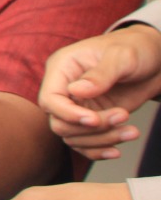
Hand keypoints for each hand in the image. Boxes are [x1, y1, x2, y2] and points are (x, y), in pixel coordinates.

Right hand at [40, 25, 160, 159]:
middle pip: (59, 122)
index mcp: (62, 67)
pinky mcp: (91, 118)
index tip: (95, 119)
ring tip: (131, 131)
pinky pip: (84, 143)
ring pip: (73, 137)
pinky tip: (117, 149)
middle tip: (122, 116)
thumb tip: (76, 91)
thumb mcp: (122, 56)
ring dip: (102, 140)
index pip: (50, 99)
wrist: (154, 60)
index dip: (68, 114)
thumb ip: (100, 74)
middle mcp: (64, 88)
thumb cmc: (136, 49)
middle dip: (91, 128)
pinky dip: (99, 150)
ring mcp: (77, 105)